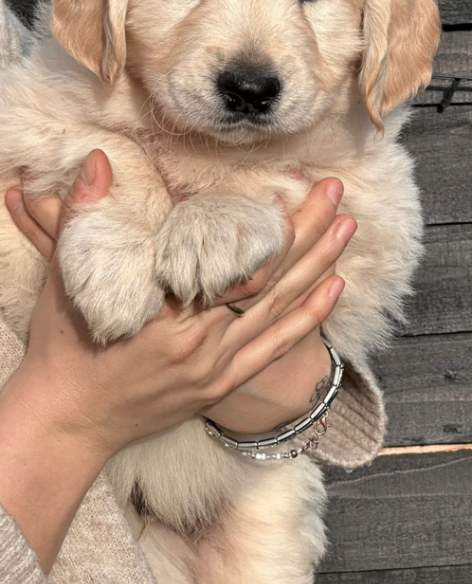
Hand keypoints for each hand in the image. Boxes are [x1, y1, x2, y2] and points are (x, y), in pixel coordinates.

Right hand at [6, 155, 354, 439]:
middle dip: (307, 233)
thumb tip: (96, 162)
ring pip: (279, 311)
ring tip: (346, 228)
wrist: (67, 421)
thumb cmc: (65, 348)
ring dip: (317, 267)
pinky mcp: (221, 385)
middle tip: (334, 193)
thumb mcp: (66, 279)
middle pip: (268, 281)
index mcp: (166, 316)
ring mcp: (216, 368)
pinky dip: (307, 319)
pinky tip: (334, 288)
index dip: (270, 228)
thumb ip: (82, 217)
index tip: (294, 190)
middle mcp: (201, 344)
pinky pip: (274, 349)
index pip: (234, 265)